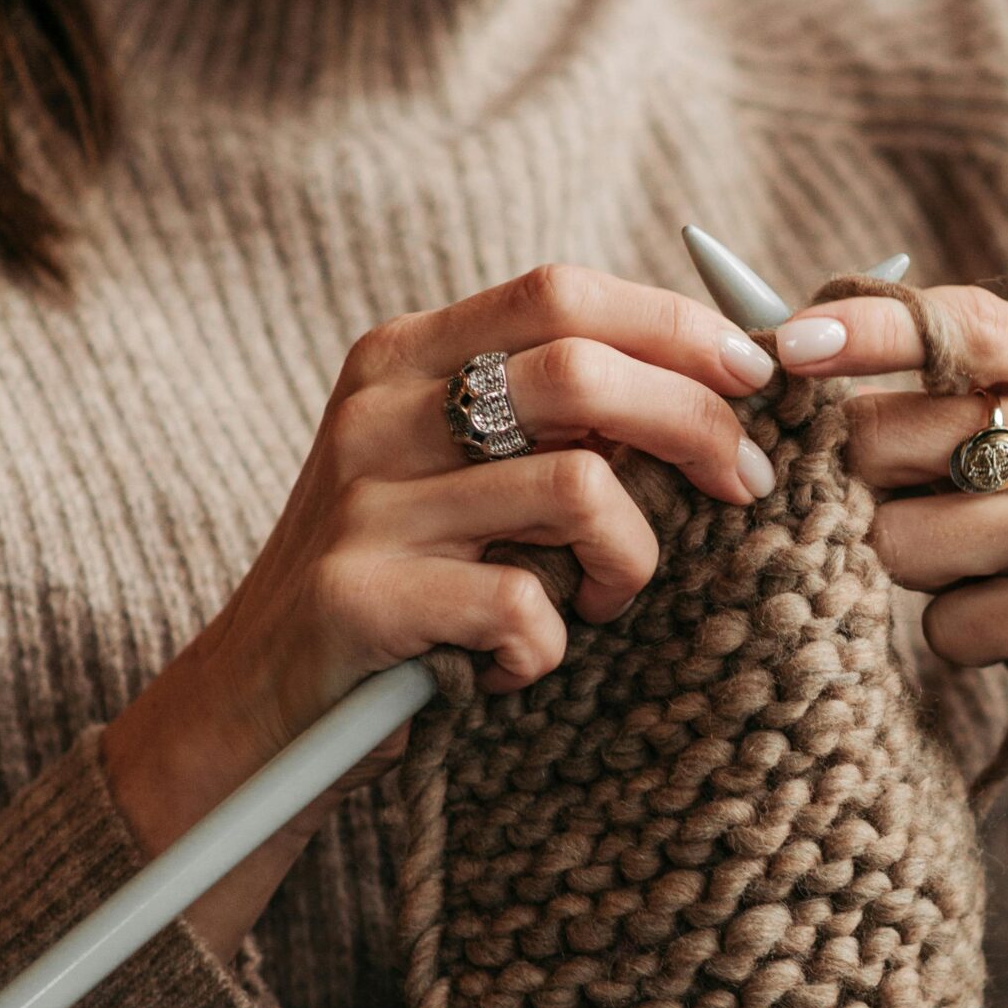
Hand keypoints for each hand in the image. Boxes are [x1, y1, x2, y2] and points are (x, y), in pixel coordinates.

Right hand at [103, 266, 779, 959]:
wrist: (254, 714)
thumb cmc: (398, 594)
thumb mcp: (457, 483)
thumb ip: (550, 425)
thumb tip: (712, 387)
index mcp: (401, 359)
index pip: (560, 292)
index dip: (675, 325)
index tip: (754, 375)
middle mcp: (375, 413)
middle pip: (581, 372)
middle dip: (695, 426)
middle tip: (741, 488)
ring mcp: (363, 504)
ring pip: (578, 490)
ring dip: (629, 558)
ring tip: (602, 601)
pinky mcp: (360, 598)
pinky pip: (525, 605)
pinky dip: (550, 647)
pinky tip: (516, 667)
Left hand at [774, 287, 1007, 771]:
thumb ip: (964, 373)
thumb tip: (798, 359)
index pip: (953, 322)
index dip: (861, 330)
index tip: (790, 346)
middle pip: (879, 447)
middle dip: (869, 486)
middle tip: (923, 503)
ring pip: (898, 546)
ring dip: (916, 568)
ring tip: (982, 563)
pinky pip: (948, 628)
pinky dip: (962, 631)